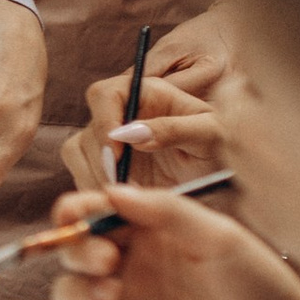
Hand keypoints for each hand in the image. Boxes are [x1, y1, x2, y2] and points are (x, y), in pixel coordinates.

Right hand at [48, 182, 299, 299]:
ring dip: (78, 290)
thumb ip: (167, 210)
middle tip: (106, 259)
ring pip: (69, 294)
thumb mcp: (219, 236)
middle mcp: (131, 267)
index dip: (74, 211)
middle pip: (72, 252)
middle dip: (77, 251)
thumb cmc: (259, 285)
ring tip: (112, 293)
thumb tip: (115, 193)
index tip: (72, 215)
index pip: (94, 213)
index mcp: (149, 232)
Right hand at [60, 78, 231, 199]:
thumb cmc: (222, 145)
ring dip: (94, 179)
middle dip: (100, 162)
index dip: (103, 122)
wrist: (222, 174)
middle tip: (123, 189)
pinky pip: (81, 174)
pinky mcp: (104, 166)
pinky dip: (93, 190)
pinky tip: (118, 205)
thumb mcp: (210, 134)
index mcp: (147, 94)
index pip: (105, 94)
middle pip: (87, 129)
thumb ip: (175, 129)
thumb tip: (131, 134)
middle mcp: (122, 114)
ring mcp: (110, 141)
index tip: (115, 154)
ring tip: (124, 201)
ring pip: (77, 153)